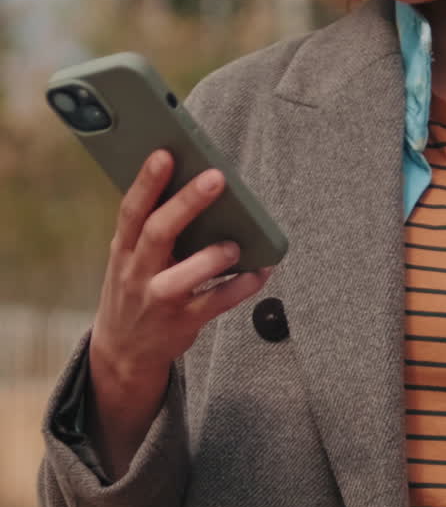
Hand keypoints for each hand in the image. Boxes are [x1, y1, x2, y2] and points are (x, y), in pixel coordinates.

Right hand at [88, 149, 271, 476]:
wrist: (122, 352)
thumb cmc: (135, 288)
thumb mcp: (129, 259)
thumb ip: (151, 229)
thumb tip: (193, 184)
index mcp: (122, 250)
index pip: (132, 211)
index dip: (147, 182)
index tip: (166, 154)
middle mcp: (136, 274)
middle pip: (158, 234)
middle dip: (186, 205)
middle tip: (216, 178)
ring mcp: (158, 301)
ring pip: (182, 278)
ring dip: (212, 258)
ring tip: (237, 242)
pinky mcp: (182, 324)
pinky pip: (215, 304)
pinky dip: (240, 288)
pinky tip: (261, 271)